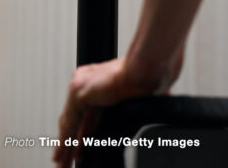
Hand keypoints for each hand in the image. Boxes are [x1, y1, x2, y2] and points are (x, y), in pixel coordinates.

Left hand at [53, 54, 181, 166]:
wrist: (149, 69)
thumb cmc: (151, 75)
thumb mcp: (142, 95)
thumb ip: (141, 102)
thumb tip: (163, 102)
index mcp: (103, 78)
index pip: (88, 110)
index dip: (85, 131)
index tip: (82, 148)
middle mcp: (88, 79)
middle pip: (76, 117)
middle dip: (72, 140)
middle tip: (68, 159)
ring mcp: (82, 85)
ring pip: (70, 122)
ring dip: (66, 145)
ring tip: (64, 163)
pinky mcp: (79, 93)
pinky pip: (70, 124)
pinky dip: (66, 142)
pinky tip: (65, 155)